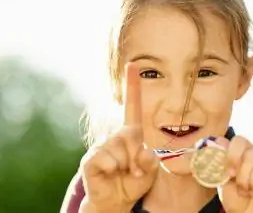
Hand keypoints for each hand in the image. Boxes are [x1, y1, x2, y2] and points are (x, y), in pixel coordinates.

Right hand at [79, 63, 158, 212]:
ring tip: (122, 174)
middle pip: (131, 138)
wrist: (116, 200)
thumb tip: (142, 153)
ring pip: (119, 152)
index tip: (134, 64)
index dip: (132, 85)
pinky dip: (112, 171)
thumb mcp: (150, 171)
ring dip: (125, 167)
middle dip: (137, 159)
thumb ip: (151, 161)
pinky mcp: (90, 159)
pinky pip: (105, 161)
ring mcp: (101, 146)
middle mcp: (115, 135)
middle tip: (134, 170)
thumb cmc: (134, 181)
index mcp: (131, 133)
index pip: (132, 106)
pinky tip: (109, 175)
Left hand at [218, 136, 252, 212]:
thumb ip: (220, 160)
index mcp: (245, 153)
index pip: (239, 140)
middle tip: (243, 189)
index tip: (230, 173)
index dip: (233, 155)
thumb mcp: (223, 179)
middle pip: (251, 153)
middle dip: (243, 177)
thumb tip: (216, 140)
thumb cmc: (237, 200)